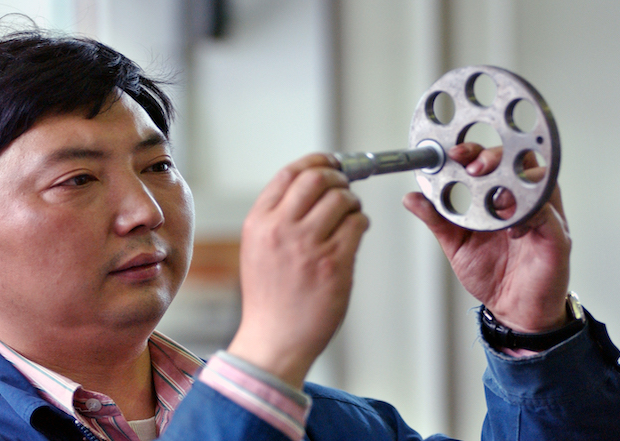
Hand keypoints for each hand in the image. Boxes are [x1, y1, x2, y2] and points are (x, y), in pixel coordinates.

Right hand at [227, 153, 368, 387]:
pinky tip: (355, 231)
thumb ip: (277, 217)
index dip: (316, 161)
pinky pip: (357, 224)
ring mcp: (308, 245)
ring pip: (342, 198)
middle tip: (345, 186)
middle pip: (318, 178)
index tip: (330, 162)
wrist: (275, 339)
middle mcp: (281, 229)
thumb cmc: (270, 298)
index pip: (289, 173)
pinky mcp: (334, 262)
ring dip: (352, 202)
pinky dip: (361, 222)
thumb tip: (311, 186)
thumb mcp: (258, 248)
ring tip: (350, 214)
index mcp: (259, 222)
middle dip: (338, 177)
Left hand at [403, 143, 571, 332]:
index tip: (454, 154)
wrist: (514, 310)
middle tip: (474, 168)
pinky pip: (548, 215)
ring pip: (539, 181)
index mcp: (501, 198)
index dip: (475, 151)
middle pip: (518, 161)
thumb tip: (411, 198)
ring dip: (512, 182)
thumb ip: (437, 219)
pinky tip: (511, 226)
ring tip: (493, 196)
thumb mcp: (456, 244)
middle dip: (493, 158)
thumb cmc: (492, 274)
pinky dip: (529, 214)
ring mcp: (543, 217)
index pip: (493, 161)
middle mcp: (524, 201)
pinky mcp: (556, 238)